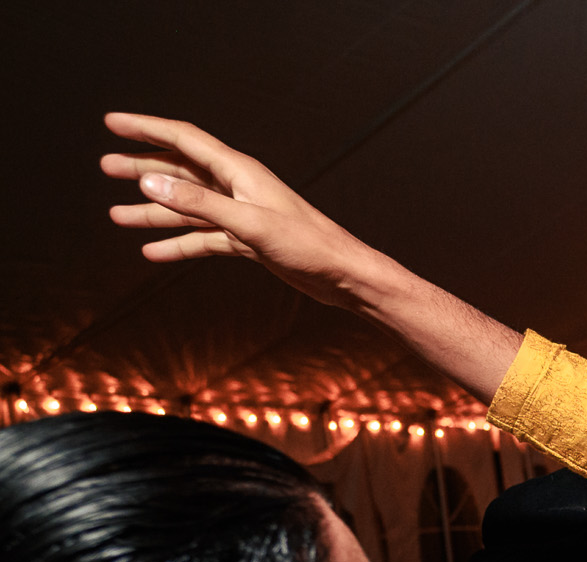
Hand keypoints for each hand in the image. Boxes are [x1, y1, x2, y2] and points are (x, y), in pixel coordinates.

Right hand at [100, 114, 520, 397]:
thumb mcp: (250, 224)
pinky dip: (179, 244)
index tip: (112, 123)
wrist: (345, 278)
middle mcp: (239, 187)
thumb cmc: (309, 247)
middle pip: (181, 170)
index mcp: (240, 172)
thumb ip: (200, 203)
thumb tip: (151, 180)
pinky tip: (153, 253)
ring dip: (154, 211)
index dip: (147, 129)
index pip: (184, 140)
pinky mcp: (250, 241)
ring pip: (189, 208)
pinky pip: (204, 239)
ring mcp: (243, 214)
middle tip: (105, 166)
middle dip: (143, 167)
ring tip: (116, 217)